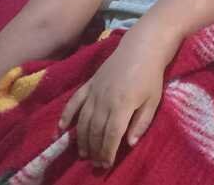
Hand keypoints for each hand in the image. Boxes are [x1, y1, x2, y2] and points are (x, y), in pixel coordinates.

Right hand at [58, 46, 163, 168]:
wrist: (141, 48)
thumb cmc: (151, 76)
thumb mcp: (153, 101)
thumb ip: (141, 123)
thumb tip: (130, 143)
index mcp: (122, 105)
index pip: (111, 136)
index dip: (107, 152)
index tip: (106, 164)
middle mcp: (104, 100)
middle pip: (95, 131)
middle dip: (95, 150)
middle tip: (95, 163)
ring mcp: (94, 91)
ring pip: (83, 121)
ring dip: (81, 139)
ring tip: (83, 153)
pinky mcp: (89, 83)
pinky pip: (74, 101)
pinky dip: (66, 115)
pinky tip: (61, 129)